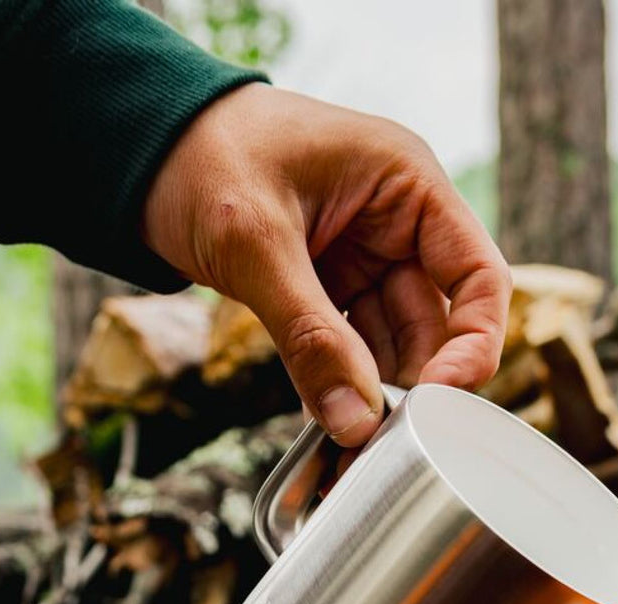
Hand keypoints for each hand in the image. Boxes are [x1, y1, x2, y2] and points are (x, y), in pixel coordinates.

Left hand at [141, 83, 511, 444]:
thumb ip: (309, 335)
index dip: (474, 343)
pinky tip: (326, 423)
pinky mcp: (329, 289)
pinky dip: (340, 387)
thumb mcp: (256, 244)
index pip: (479, 276)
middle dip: (412, 384)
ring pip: (392, 347)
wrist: (138, 147)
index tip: (439, 398)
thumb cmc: (201, 155)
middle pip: (437, 325)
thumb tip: (355, 421)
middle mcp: (398, 224)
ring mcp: (364, 260)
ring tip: (349, 442)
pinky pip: (350, 350)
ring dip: (373, 394)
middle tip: (379, 438)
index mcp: (406, 185)